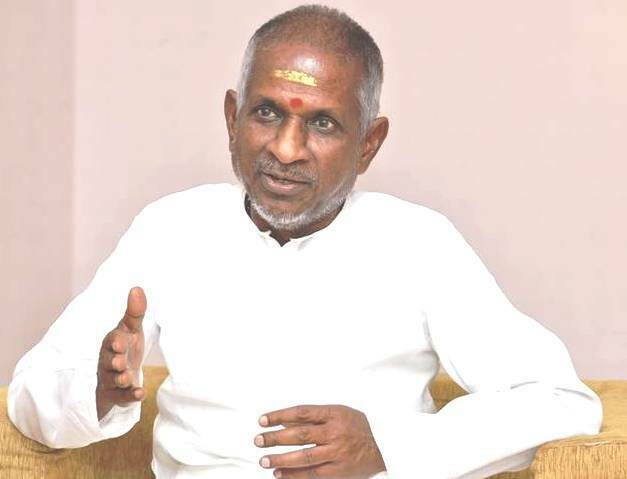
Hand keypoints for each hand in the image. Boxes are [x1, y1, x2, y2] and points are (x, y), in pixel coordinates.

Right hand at [96, 286, 146, 419]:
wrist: (120, 373)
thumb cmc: (125, 347)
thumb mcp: (130, 329)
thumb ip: (134, 312)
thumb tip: (137, 288)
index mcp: (112, 344)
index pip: (111, 341)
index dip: (115, 342)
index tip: (120, 341)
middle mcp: (109, 362)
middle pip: (109, 362)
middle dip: (114, 362)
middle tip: (121, 362)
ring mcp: (112, 379)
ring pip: (113, 380)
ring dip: (120, 379)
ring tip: (126, 377)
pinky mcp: (118, 395)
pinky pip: (123, 397)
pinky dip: (131, 396)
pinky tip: (141, 394)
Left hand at [254, 404, 385, 478]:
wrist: (385, 445)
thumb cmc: (359, 426)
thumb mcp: (339, 413)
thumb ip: (314, 417)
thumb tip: (285, 422)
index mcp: (334, 414)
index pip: (301, 413)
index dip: (280, 416)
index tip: (262, 420)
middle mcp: (335, 433)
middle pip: (299, 435)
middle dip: (275, 438)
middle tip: (258, 440)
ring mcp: (337, 454)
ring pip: (304, 457)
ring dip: (282, 460)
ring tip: (265, 461)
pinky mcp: (340, 472)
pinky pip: (313, 475)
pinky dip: (295, 476)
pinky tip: (280, 475)